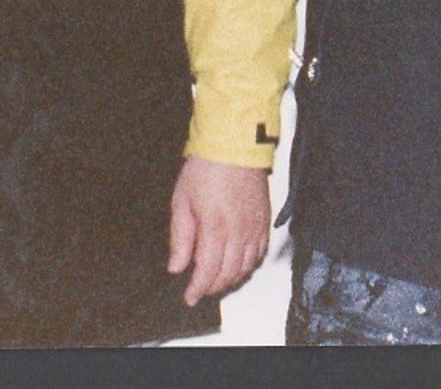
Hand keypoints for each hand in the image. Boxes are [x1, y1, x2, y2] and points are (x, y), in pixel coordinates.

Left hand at [167, 156, 270, 306]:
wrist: (234, 144)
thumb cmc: (207, 167)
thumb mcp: (182, 201)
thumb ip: (180, 238)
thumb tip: (176, 266)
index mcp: (215, 228)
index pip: (208, 272)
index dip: (198, 289)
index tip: (190, 297)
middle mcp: (239, 232)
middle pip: (228, 274)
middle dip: (213, 287)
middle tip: (200, 289)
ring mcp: (254, 227)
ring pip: (246, 267)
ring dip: (231, 279)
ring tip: (217, 280)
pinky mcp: (264, 220)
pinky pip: (260, 252)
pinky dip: (249, 265)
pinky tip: (238, 264)